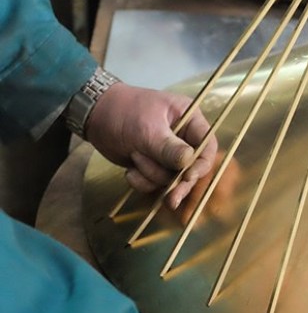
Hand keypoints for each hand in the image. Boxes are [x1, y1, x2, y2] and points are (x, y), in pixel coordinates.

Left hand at [85, 83, 217, 208]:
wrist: (95, 115)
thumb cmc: (124, 112)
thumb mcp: (147, 129)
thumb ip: (169, 148)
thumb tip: (189, 162)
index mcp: (189, 119)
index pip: (207, 145)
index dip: (202, 164)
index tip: (189, 177)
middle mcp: (182, 138)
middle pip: (191, 168)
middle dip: (178, 182)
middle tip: (172, 200)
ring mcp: (167, 154)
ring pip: (170, 178)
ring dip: (151, 173)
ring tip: (135, 156)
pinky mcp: (152, 166)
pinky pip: (154, 183)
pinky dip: (141, 180)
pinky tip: (129, 169)